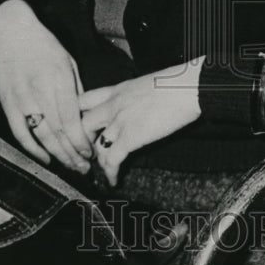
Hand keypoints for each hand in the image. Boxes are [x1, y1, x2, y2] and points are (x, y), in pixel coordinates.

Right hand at [0, 0, 90, 172]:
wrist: (11, 33)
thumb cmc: (43, 46)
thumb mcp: (68, 61)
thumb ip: (76, 89)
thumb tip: (85, 115)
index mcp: (59, 80)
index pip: (71, 119)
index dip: (80, 140)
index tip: (90, 153)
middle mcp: (40, 92)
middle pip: (58, 132)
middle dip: (73, 153)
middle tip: (84, 168)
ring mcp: (22, 99)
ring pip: (41, 136)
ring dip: (57, 155)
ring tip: (70, 167)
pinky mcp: (8, 104)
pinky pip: (20, 132)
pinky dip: (32, 149)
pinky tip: (44, 159)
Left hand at [79, 58, 204, 185]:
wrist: (188, 87)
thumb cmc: (176, 84)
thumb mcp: (145, 84)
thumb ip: (133, 97)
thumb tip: (136, 107)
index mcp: (116, 89)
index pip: (83, 100)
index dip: (76, 116)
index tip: (79, 129)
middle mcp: (113, 104)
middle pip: (81, 125)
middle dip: (81, 142)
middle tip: (88, 153)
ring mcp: (120, 121)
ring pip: (95, 145)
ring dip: (97, 161)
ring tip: (102, 170)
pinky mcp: (131, 137)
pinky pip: (112, 159)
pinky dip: (110, 173)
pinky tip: (114, 180)